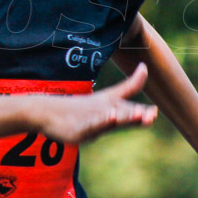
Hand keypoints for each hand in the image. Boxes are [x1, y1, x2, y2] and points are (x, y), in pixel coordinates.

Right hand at [34, 63, 157, 144]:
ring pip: (112, 117)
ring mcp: (92, 118)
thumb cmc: (76, 109)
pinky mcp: (81, 128)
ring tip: (140, 114)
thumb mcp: (100, 108)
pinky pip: (94, 124)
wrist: (45, 113)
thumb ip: (117, 105)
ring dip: (126, 115)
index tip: (143, 68)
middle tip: (153, 113)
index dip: (137, 79)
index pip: (126, 89)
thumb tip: (139, 109)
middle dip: (138, 112)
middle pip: (124, 109)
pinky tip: (111, 116)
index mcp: (108, 101)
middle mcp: (103, 107)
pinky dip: (103, 120)